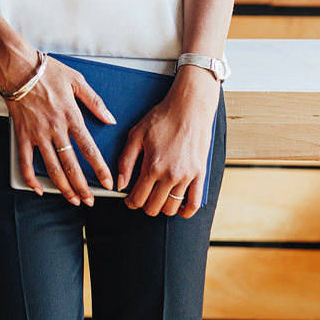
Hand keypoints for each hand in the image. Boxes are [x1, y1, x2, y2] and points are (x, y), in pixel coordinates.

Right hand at [6, 55, 117, 205]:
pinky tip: (39, 189)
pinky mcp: (22, 134)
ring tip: (72, 199)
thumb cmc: (47, 71)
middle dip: (83, 187)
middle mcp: (55, 129)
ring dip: (63, 187)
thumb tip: (110, 119)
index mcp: (72, 116)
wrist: (17, 67)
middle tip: (90, 200)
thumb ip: (95, 102)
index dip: (100, 169)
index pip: (89, 149)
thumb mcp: (77, 81)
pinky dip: (31, 178)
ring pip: (52, 168)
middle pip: (72, 165)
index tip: (108, 183)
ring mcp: (37, 134)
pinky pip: (26, 161)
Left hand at [115, 65, 219, 217]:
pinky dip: (186, 211)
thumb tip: (120, 184)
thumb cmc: (161, 118)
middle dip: (144, 206)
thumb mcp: (136, 135)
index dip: (131, 203)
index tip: (130, 199)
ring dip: (162, 208)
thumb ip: (126, 161)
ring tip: (158, 198)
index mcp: (152, 166)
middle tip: (143, 197)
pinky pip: (195, 203)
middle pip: (154, 207)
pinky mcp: (200, 174)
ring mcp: (187, 176)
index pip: (138, 198)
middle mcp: (170, 175)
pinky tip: (179, 208)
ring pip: (172, 208)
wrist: (189, 108)